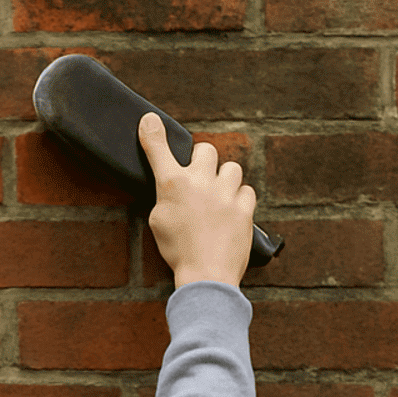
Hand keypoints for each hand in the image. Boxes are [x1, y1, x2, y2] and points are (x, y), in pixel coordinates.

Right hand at [138, 112, 257, 287]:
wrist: (206, 275)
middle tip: (200, 178)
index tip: (150, 121)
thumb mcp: (158, 221)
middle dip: (203, 160)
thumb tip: (173, 184)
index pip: (159, 150)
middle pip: (206, 149)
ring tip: (219, 197)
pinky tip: (232, 211)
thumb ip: (165, 196)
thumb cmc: (178, 252)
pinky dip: (240, 199)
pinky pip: (247, 191)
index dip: (153, 132)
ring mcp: (225, 193)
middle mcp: (200, 182)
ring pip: (231, 168)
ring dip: (225, 179)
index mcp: (173, 185)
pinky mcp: (245, 207)